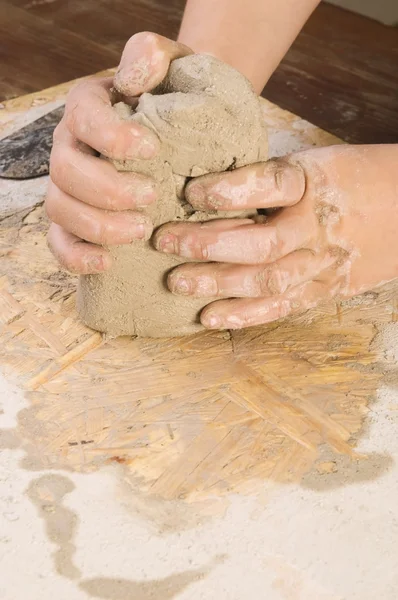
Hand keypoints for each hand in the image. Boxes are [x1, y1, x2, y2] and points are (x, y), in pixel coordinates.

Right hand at [46, 32, 191, 273]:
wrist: (185, 129)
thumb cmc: (177, 99)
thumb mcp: (173, 64)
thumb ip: (150, 56)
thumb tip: (131, 79)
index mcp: (88, 107)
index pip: (82, 118)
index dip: (111, 137)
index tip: (152, 150)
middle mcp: (70, 145)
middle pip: (67, 171)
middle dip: (107, 189)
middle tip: (151, 196)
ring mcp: (68, 186)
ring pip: (61, 209)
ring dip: (98, 225)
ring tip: (141, 230)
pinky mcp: (76, 220)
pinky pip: (60, 242)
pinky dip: (77, 256)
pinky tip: (108, 262)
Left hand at [153, 144, 397, 329]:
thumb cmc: (359, 178)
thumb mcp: (321, 162)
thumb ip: (274, 177)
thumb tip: (213, 184)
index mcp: (318, 183)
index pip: (269, 183)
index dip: (229, 190)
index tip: (191, 190)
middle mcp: (319, 228)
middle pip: (261, 243)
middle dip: (208, 245)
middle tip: (165, 242)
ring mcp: (323, 265)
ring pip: (267, 281)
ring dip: (218, 284)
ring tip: (177, 282)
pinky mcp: (325, 290)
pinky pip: (283, 307)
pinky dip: (245, 315)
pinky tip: (209, 317)